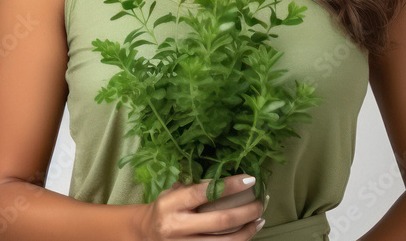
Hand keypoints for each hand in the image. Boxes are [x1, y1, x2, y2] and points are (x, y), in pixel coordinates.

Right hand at [137, 174, 264, 239]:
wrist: (146, 232)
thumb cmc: (165, 206)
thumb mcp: (174, 191)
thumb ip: (195, 184)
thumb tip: (227, 172)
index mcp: (171, 204)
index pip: (203, 193)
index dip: (229, 186)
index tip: (250, 179)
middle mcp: (177, 227)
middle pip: (219, 222)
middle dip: (245, 212)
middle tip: (260, 203)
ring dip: (247, 231)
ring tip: (260, 220)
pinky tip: (248, 233)